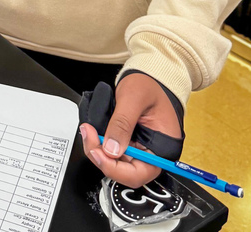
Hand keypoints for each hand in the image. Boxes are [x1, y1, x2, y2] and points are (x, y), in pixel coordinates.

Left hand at [80, 73, 180, 187]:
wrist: (147, 76)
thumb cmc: (148, 84)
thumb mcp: (134, 98)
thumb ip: (122, 123)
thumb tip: (111, 149)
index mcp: (161, 148)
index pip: (139, 173)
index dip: (116, 169)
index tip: (99, 153)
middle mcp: (150, 154)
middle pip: (124, 171)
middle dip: (102, 158)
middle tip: (89, 135)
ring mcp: (138, 149)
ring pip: (115, 163)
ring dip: (98, 151)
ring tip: (89, 131)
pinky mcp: (128, 143)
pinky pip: (112, 152)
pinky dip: (100, 144)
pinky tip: (93, 132)